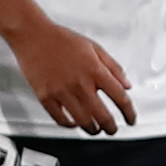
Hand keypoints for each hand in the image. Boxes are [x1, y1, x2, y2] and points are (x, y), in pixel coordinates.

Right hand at [7, 18, 135, 134]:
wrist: (34, 36)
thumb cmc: (62, 40)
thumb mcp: (95, 48)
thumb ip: (113, 67)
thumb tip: (126, 84)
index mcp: (95, 71)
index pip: (120, 98)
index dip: (129, 113)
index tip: (131, 119)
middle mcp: (80, 84)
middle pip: (103, 116)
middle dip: (111, 128)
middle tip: (112, 130)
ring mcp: (62, 92)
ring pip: (83, 122)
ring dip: (93, 129)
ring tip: (95, 129)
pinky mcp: (46, 97)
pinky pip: (61, 119)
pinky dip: (71, 125)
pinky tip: (75, 123)